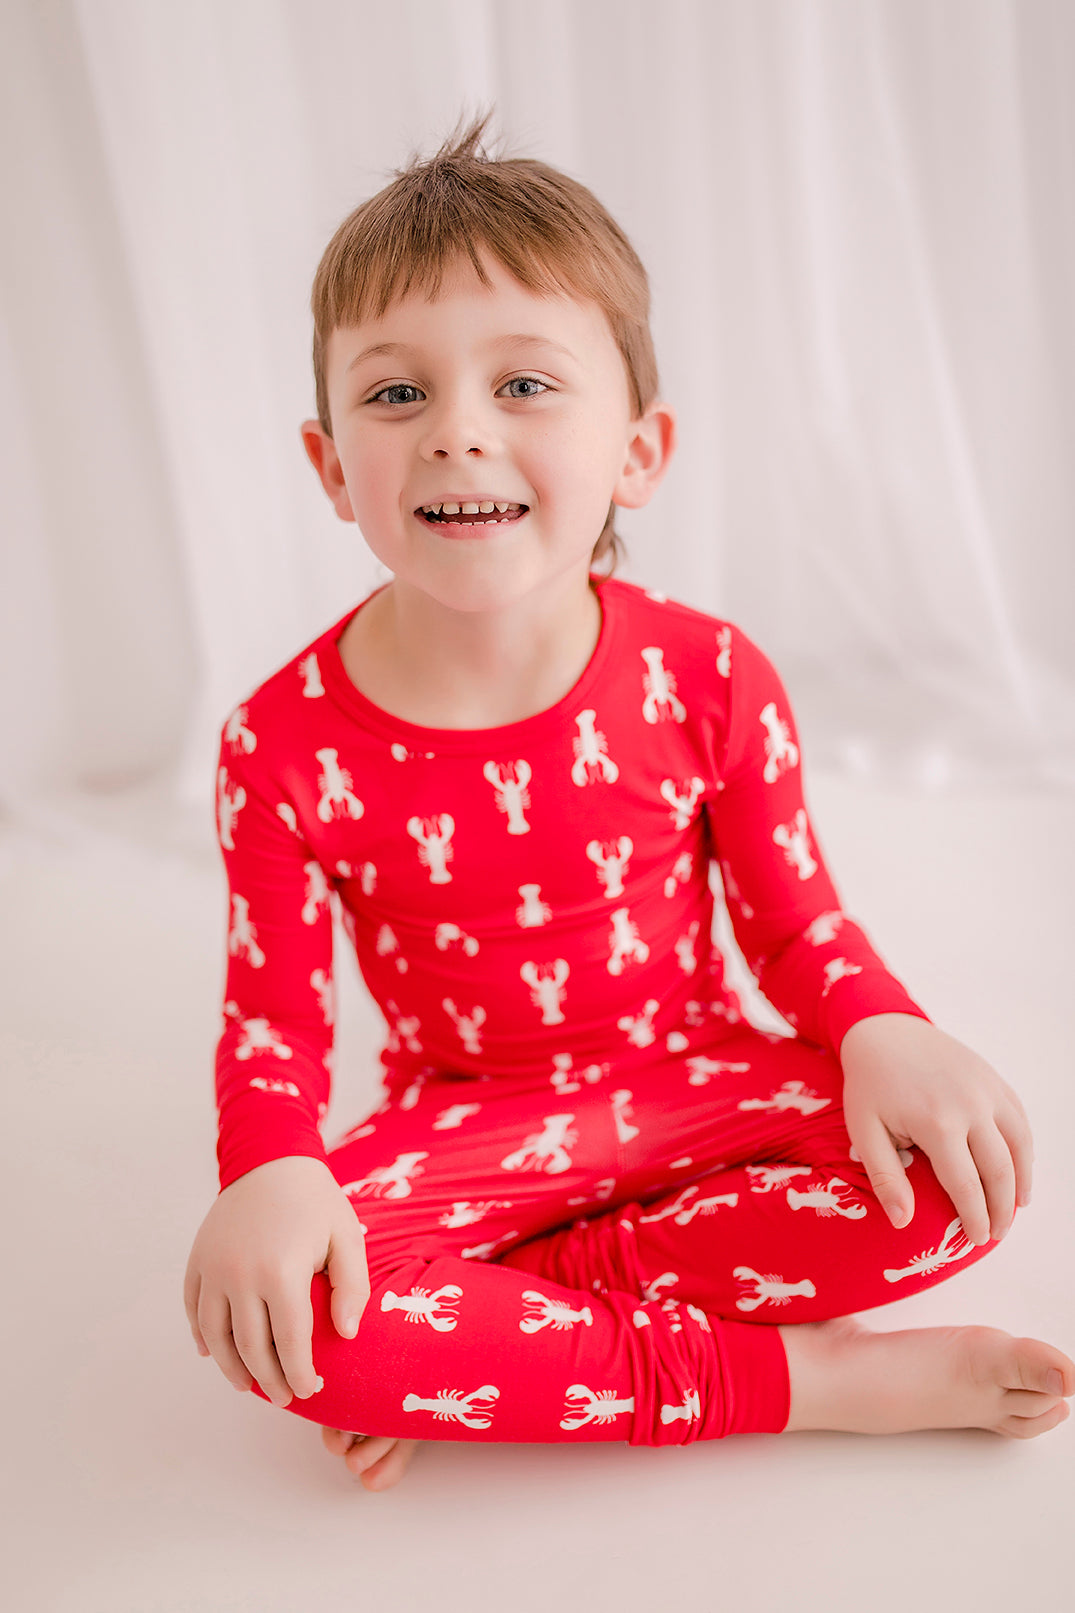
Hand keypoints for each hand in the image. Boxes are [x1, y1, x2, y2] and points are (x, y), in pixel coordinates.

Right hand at [184, 1155, 369, 1405]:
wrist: (270, 1158)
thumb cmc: (315, 1201)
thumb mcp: (346, 1236)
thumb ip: (352, 1286)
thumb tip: (345, 1334)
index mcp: (281, 1271)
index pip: (289, 1342)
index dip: (300, 1373)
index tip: (311, 1390)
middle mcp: (240, 1275)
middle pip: (251, 1347)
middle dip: (270, 1380)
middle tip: (285, 1398)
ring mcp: (213, 1269)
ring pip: (216, 1337)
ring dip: (232, 1368)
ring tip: (251, 1386)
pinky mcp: (196, 1261)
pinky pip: (194, 1311)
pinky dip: (204, 1338)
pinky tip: (216, 1354)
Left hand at [839, 1014, 1033, 1245]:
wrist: (883, 1030)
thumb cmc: (869, 1085)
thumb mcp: (864, 1130)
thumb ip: (885, 1177)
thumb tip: (903, 1223)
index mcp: (937, 1123)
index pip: (966, 1186)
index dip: (975, 1218)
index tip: (977, 1240)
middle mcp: (971, 1106)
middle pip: (1000, 1171)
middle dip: (1001, 1209)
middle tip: (996, 1233)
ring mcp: (987, 1090)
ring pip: (1019, 1146)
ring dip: (1022, 1182)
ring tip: (1015, 1208)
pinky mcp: (994, 1079)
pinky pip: (1019, 1120)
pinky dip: (1024, 1149)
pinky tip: (1019, 1169)